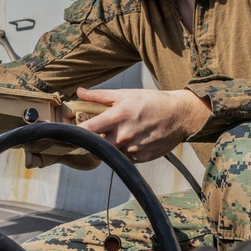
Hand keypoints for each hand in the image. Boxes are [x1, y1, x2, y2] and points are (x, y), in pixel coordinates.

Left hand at [74, 87, 209, 162]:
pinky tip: (133, 141)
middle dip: (95, 141)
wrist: (179, 115)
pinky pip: (124, 158)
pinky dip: (124, 152)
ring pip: (111, 153)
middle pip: (97, 146)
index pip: (88, 130)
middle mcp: (123, 135)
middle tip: (100, 134)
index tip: (71, 132)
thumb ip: (99, 96)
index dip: (76, 132)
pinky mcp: (141, 158)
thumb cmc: (152, 102)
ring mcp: (132, 149)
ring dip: (111, 147)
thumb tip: (79, 91)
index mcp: (117, 117)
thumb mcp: (125, 94)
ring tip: (121, 135)